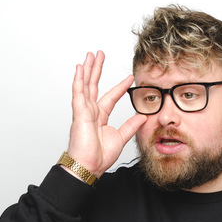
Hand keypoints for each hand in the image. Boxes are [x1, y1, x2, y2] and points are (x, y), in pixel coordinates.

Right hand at [66, 51, 146, 178]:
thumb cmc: (99, 157)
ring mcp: (83, 112)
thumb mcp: (121, 138)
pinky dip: (79, 80)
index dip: (120, 86)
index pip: (111, 97)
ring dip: (88, 69)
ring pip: (85, 85)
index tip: (130, 77)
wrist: (89, 167)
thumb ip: (130, 126)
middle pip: (94, 85)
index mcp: (100, 117)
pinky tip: (80, 68)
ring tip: (90, 55)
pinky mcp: (79, 114)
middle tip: (99, 54)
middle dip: (97, 69)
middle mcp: (90, 112)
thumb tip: (142, 117)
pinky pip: (78, 94)